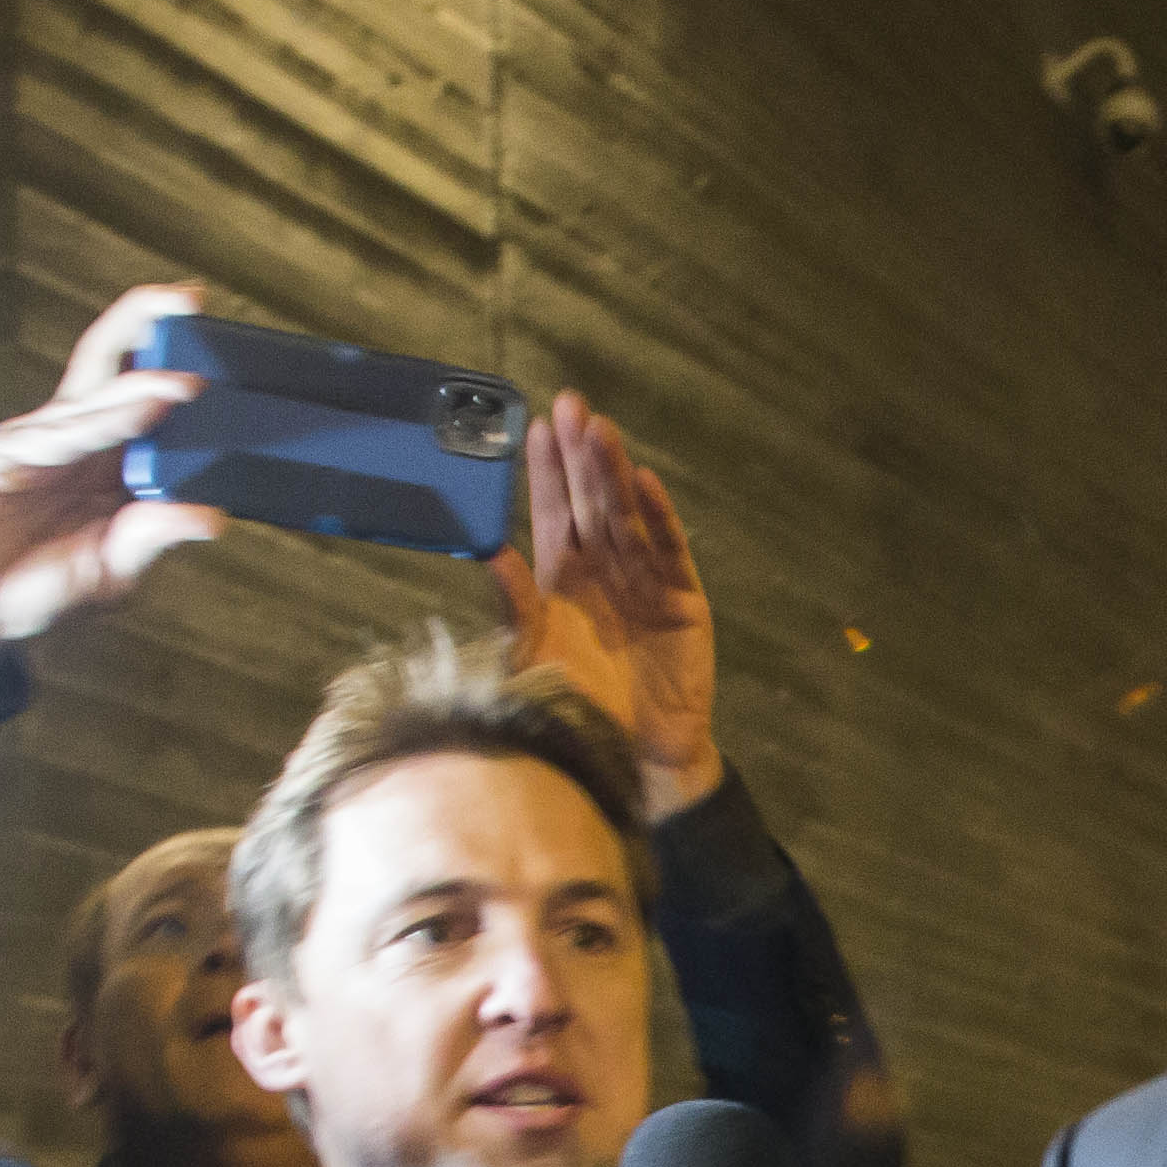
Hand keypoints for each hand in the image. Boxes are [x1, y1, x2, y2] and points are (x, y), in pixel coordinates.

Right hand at [0, 281, 230, 676]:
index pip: (144, 400)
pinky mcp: (3, 454)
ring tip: (190, 375)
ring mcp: (37, 442)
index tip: (228, 349)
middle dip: (152, 326)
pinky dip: (107, 419)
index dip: (176, 367)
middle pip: (113, 367)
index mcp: (102, 464)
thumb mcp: (109, 571)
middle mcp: (74, 441)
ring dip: (141, 376)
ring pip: (92, 391)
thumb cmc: (28, 588)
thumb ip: (151, 537)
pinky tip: (145, 406)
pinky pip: (63, 431)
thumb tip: (213, 518)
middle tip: (195, 298)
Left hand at [488, 392, 720, 816]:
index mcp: (565, 582)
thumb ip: (514, 601)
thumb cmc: (576, 711)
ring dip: (614, 474)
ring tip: (600, 430)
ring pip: (627, 518)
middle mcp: (605, 575)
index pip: (552, 514)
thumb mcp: (533, 653)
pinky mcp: (682, 605)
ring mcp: (646, 585)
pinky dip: (659, 519)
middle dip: (580, 457)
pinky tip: (644, 483)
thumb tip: (484, 550)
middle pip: (590, 504)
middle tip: (571, 404)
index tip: (534, 426)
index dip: (545, 473)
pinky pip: (669, 554)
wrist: (630, 761)